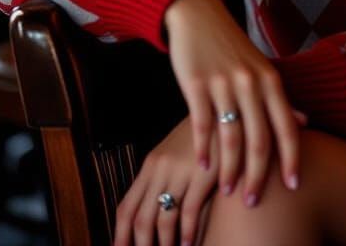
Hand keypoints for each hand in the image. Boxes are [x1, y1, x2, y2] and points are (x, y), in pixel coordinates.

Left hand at [113, 116, 215, 245]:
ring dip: (164, 244)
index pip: (126, 207)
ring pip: (164, 219)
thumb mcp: (174, 152)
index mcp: (150, 165)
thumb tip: (148, 208)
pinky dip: (188, 232)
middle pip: (141, 218)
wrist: (225, 112)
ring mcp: (181, 171)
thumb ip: (160, 176)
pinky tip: (189, 243)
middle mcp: (160, 169)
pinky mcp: (203, 174)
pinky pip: (189, 211)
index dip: (120, 235)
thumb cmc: (200, 136)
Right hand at [163, 0, 304, 205]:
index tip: (294, 186)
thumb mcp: (261, 69)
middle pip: (259, 140)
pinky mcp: (196, 84)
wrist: (200, 16)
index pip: (287, 127)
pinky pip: (202, 125)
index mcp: (271, 80)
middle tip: (253, 202)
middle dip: (258, 176)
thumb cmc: (232, 48)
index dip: (293, 158)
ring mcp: (223, 83)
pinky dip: (203, 150)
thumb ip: (278, 98)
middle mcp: (251, 82)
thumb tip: (304, 123)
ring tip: (227, 192)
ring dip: (229, 170)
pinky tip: (202, 168)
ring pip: (231, 138)